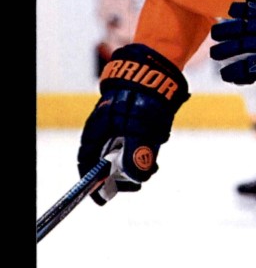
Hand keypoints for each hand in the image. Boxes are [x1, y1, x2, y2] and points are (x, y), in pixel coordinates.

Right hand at [77, 44, 189, 204]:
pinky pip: (137, 141)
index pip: (87, 163)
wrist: (156, 69)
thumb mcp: (141, 130)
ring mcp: (119, 125)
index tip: (101, 197)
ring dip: (138, 160)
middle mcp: (105, 129)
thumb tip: (135, 177)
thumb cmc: (143, 99)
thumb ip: (137, 155)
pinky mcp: (133, 120)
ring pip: (124, 152)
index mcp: (97, 131)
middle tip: (139, 180)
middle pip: (107, 161)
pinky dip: (146, 148)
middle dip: (123, 174)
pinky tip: (157, 142)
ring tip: (153, 159)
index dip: (92, 182)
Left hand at [210, 0, 255, 114]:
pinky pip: (255, 66)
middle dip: (233, 27)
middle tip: (217, 29)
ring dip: (229, 47)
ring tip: (215, 52)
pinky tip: (227, 75)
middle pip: (252, 24)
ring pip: (248, 42)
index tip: (237, 7)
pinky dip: (240, 71)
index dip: (251, 7)